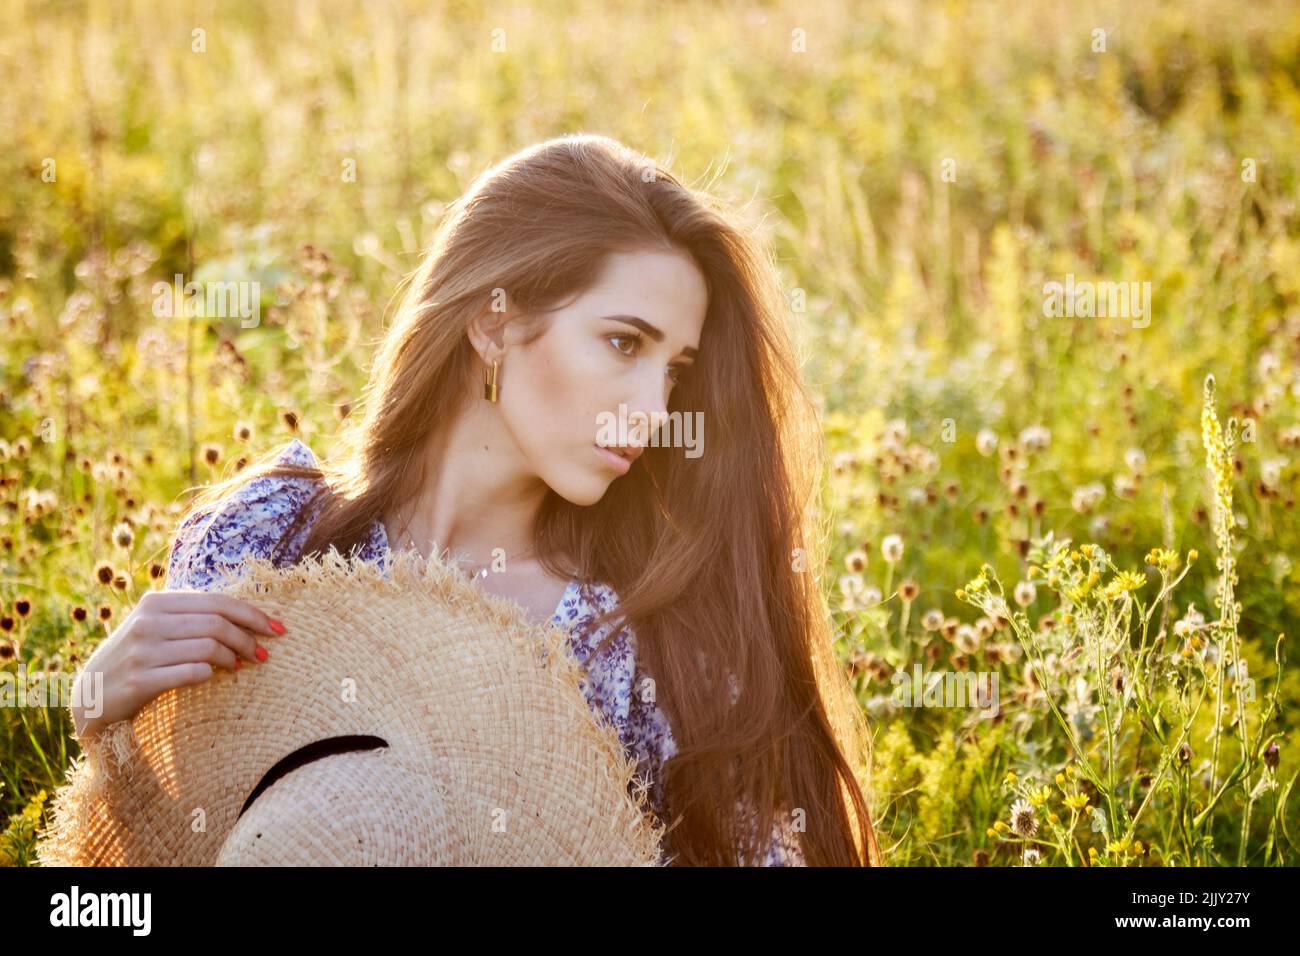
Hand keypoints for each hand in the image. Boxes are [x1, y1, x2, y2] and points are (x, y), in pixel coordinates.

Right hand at [71, 589, 285, 742]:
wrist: (90, 695)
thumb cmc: (138, 657)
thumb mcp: (157, 627)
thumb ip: (192, 617)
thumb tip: (249, 620)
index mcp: (155, 602)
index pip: (217, 601)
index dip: (252, 614)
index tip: (277, 629)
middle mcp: (148, 622)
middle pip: (217, 623)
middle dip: (248, 638)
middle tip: (263, 654)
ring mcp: (142, 651)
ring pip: (208, 647)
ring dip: (234, 657)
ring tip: (241, 666)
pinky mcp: (139, 681)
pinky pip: (191, 673)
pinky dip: (211, 674)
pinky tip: (216, 676)